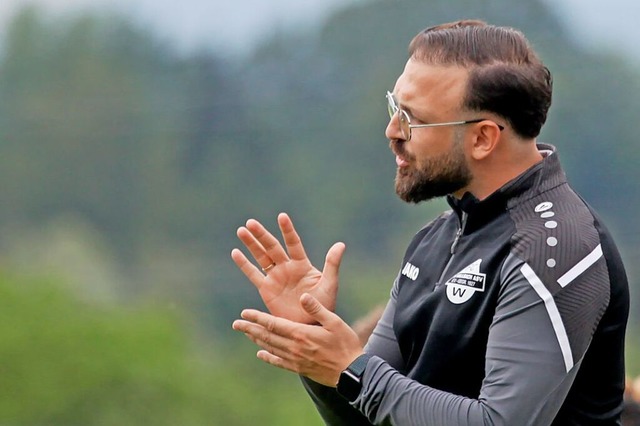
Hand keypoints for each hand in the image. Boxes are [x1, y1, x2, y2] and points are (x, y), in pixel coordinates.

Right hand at [231, 213, 345, 323]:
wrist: (310, 326)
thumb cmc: (323, 305)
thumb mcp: (329, 284)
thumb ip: (332, 264)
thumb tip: (341, 244)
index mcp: (302, 264)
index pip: (293, 243)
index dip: (287, 230)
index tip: (282, 216)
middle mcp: (287, 267)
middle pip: (272, 247)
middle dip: (262, 235)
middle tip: (251, 222)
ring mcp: (276, 277)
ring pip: (261, 257)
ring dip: (251, 244)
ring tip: (241, 230)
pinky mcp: (267, 289)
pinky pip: (254, 274)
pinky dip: (244, 264)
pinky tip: (235, 252)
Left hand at [232, 293, 363, 385]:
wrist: (352, 372)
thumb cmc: (345, 343)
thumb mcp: (335, 321)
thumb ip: (317, 309)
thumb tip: (303, 296)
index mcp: (301, 333)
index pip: (273, 324)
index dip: (257, 318)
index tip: (244, 313)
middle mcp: (294, 347)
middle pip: (267, 337)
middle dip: (250, 329)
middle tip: (236, 324)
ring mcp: (296, 359)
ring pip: (271, 348)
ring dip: (257, 340)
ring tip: (246, 333)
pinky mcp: (300, 368)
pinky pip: (279, 362)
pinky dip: (268, 357)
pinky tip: (261, 353)